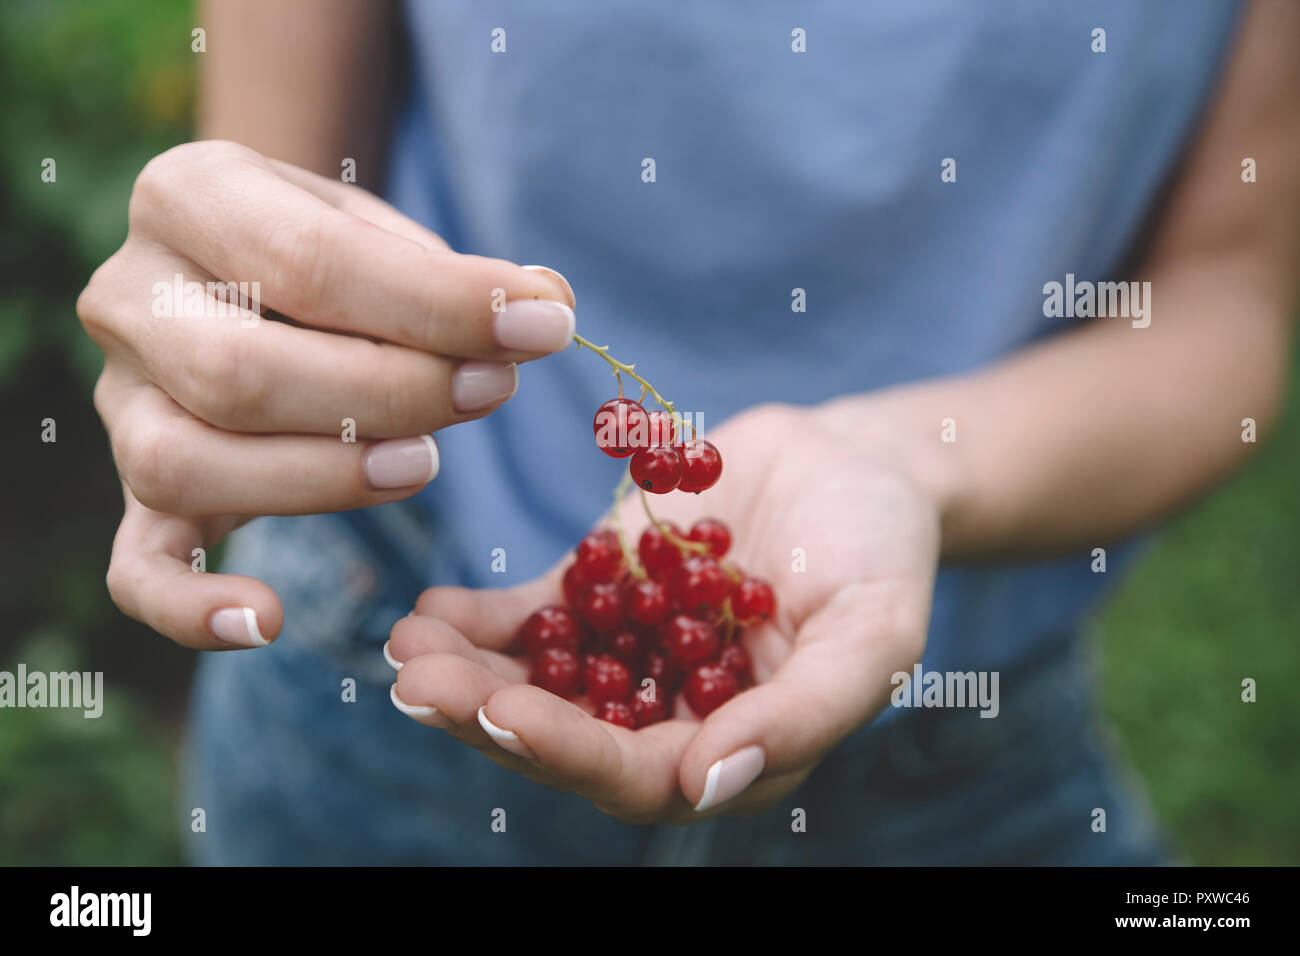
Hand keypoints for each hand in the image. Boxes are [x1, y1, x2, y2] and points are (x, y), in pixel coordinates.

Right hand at [77, 140, 575, 649]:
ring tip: (425, 464)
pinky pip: (136, 568)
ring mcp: (122, 402)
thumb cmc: (334, 254)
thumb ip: (453, 275)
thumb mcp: (386, 232)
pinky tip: (267, 621)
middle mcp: (129, 297)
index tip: (541, 323)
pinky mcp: (136, 493)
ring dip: (322, 477)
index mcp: (188, 196)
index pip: (308, 261)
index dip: (435, 304)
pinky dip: (190, 606)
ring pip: (186, 463)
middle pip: (240, 372)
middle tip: (493, 390)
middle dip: (388, 392)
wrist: (248, 270)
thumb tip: (546, 308)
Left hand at [389, 403, 941, 821]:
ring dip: (465, 673)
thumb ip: (801, 715)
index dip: (566, 750)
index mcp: (731, 748)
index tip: (501, 712)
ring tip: (406, 647)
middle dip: (488, 715)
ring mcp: (628, 653)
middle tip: (417, 682)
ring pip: (534, 682)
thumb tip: (707, 785)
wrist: (855, 462)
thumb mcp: (871, 634)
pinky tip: (428, 611)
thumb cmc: (882, 553)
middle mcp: (667, 714)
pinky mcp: (602, 593)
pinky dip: (478, 621)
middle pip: (563, 736)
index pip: (636, 774)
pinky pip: (530, 619)